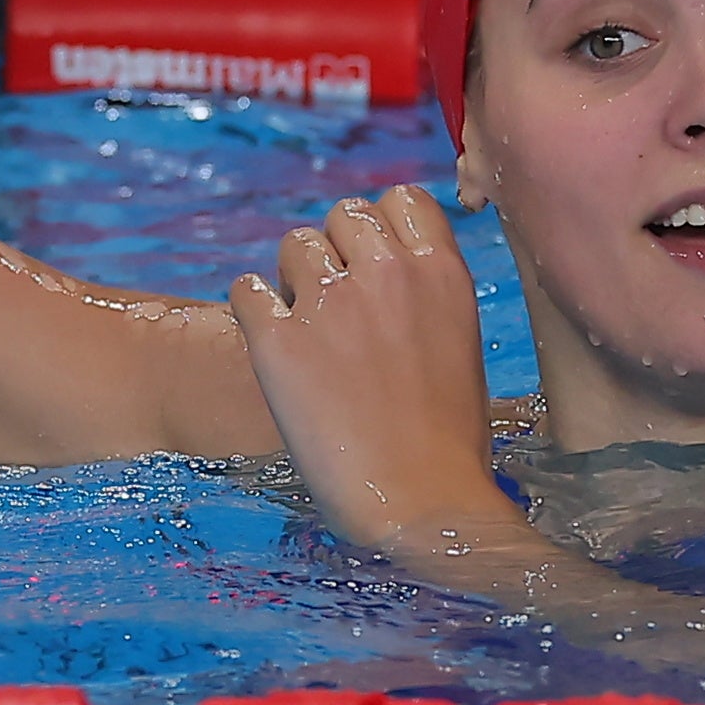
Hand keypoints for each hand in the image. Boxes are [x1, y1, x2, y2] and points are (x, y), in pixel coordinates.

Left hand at [227, 185, 516, 547]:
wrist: (419, 506)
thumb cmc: (448, 441)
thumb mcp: (459, 342)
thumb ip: (424, 292)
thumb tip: (384, 264)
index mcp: (441, 271)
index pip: (400, 199)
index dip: (382, 225)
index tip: (375, 261)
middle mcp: (385, 272)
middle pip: (343, 213)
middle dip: (336, 250)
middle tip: (336, 302)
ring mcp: (330, 303)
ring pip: (293, 244)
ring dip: (294, 278)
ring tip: (305, 328)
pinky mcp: (278, 341)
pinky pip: (246, 289)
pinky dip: (253, 309)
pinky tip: (271, 341)